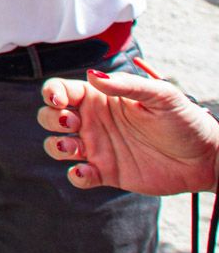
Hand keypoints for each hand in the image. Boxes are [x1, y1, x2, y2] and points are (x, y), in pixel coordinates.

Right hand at [39, 68, 218, 195]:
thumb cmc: (185, 121)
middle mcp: (94, 122)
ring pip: (58, 146)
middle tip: (70, 123)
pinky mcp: (107, 173)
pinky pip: (79, 176)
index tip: (60, 101)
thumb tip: (92, 75)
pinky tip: (87, 172)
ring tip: (73, 148)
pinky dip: (76, 176)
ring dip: (56, 146)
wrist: (206, 159)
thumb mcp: (161, 96)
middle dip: (50, 118)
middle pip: (50, 117)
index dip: (52, 93)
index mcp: (101, 99)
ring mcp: (98, 148)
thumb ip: (127, 85)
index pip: (62, 90)